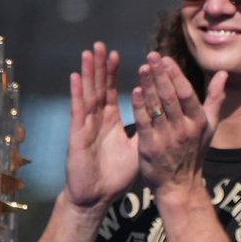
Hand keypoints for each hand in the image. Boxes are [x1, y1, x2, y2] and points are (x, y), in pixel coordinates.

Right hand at [63, 42, 138, 210]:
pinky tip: (76, 77)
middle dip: (98, 66)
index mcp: (108, 121)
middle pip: (97, 87)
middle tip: (100, 44)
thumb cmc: (114, 175)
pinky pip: (78, 111)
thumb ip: (148, 130)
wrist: (96, 197)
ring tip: (88, 52)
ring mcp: (85, 126)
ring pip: (87, 94)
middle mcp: (95, 120)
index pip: (110, 92)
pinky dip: (77, 94)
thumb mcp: (138, 149)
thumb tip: (164, 116)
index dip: (112, 73)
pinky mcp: (78, 135)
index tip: (117, 54)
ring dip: (87, 73)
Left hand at [133, 53, 226, 196]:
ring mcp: (167, 138)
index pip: (187, 93)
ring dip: (149, 86)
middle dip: (161, 75)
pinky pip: (144, 123)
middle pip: (171, 97)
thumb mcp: (209, 127)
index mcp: (198, 122)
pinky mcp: (150, 147)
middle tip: (151, 56)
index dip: (176, 75)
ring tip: (143, 67)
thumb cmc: (193, 153)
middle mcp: (184, 129)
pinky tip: (135, 91)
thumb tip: (223, 74)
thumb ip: (215, 99)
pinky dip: (140, 106)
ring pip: (157, 107)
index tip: (165, 58)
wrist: (179, 185)